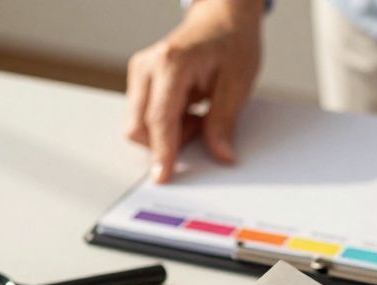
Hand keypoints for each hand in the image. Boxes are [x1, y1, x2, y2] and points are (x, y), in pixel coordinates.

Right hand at [125, 0, 262, 182]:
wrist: (222, 17)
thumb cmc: (232, 42)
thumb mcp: (239, 84)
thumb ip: (224, 121)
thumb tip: (220, 154)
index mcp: (172, 63)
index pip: (159, 119)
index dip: (162, 152)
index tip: (162, 175)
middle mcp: (148, 65)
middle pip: (137, 126)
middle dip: (166, 142)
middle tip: (201, 128)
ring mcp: (140, 71)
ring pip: (137, 124)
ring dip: (167, 132)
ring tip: (197, 114)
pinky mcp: (140, 78)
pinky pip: (143, 115)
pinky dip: (165, 123)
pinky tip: (186, 109)